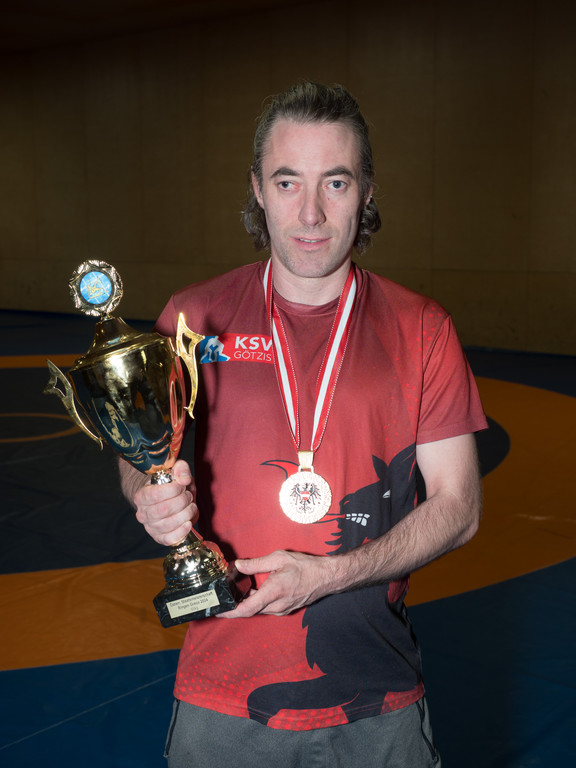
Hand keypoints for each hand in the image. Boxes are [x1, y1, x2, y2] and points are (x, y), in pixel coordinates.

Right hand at [134, 460, 198, 545]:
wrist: (166, 500)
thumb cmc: (170, 485)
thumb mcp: (175, 471)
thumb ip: (180, 469)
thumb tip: (184, 479)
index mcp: (141, 496)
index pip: (156, 495)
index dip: (173, 490)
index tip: (182, 486)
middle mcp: (143, 514)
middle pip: (164, 510)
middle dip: (182, 501)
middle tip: (188, 496)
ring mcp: (151, 527)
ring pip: (169, 524)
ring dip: (185, 514)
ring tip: (191, 506)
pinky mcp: (160, 538)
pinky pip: (169, 539)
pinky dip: (181, 532)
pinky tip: (188, 523)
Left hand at [218, 550, 333, 617]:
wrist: (326, 577)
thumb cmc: (306, 566)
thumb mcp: (279, 558)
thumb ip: (257, 563)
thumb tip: (238, 565)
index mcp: (274, 592)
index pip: (247, 608)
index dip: (230, 612)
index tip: (218, 610)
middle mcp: (277, 605)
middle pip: (250, 609)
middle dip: (236, 603)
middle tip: (225, 593)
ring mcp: (282, 610)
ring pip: (258, 609)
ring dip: (247, 601)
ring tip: (238, 589)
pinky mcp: (285, 610)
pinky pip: (266, 608)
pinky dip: (257, 601)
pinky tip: (254, 590)